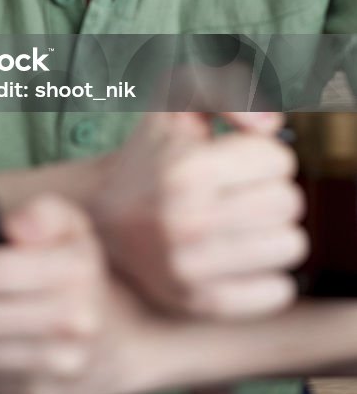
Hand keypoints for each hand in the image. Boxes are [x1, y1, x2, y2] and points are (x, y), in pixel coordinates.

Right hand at [90, 111, 307, 318]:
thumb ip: (226, 90)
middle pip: (289, 202)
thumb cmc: (151, 153)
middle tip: (238, 191)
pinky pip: (279, 290)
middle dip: (269, 190)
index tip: (234, 160)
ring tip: (240, 221)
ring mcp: (192, 269)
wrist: (102, 215)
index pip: (280, 160)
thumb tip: (269, 125)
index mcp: (185, 169)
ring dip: (272, 229)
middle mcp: (187, 221)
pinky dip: (268, 272)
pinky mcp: (200, 303)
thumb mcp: (177, 102)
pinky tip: (238, 255)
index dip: (262, 155)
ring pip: (291, 245)